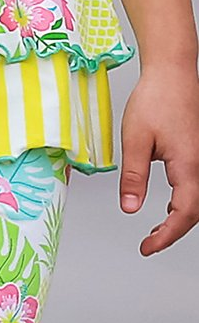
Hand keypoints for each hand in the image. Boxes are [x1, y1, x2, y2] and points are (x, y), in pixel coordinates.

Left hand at [119, 64, 198, 253]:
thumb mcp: (134, 140)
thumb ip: (133, 177)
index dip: (167, 235)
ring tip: (156, 232)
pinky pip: (198, 187)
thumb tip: (130, 208)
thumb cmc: (155, 100)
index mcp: (189, 165)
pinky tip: (171, 207)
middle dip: (173, 232)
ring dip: (181, 219)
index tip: (147, 247)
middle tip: (149, 244)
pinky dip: (186, 203)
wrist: (173, 75)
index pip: (184, 213)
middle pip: (195, 211)